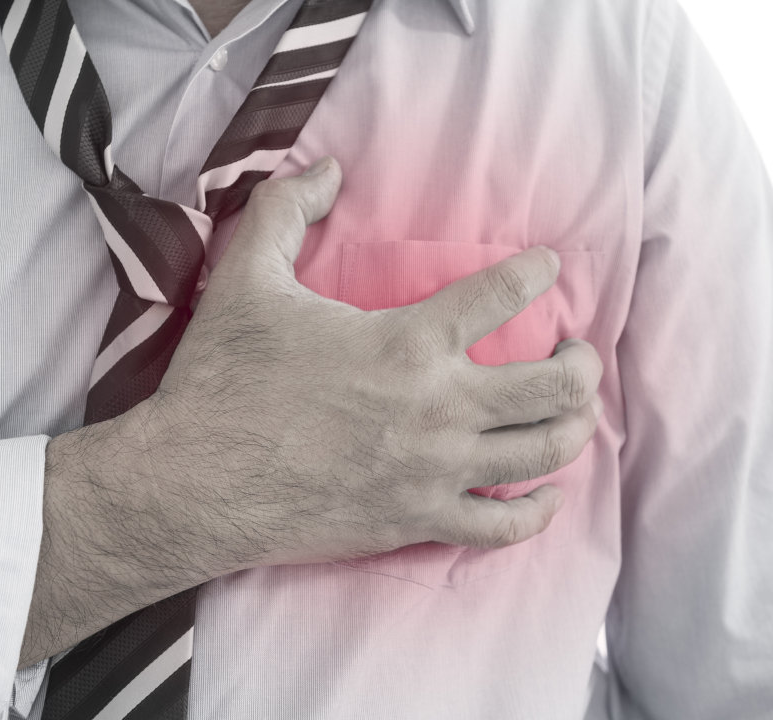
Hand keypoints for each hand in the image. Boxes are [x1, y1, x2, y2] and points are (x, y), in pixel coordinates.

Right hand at [22, 155, 604, 665]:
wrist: (192, 481)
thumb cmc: (222, 379)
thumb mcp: (246, 277)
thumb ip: (288, 210)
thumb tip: (328, 168)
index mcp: (406, 341)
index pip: (503, 296)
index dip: (538, 273)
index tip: (549, 267)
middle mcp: (437, 408)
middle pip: (553, 387)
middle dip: (580, 364)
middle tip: (574, 351)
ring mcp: (433, 472)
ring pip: (543, 453)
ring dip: (572, 426)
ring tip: (571, 411)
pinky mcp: (416, 522)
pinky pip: (503, 527)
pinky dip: (536, 510)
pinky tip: (545, 493)